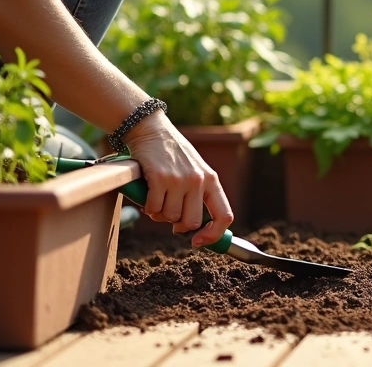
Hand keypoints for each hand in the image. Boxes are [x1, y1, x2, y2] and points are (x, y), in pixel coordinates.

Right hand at [123, 112, 232, 246]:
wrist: (151, 130)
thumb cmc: (173, 154)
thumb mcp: (195, 170)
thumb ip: (199, 194)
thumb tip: (197, 229)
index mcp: (211, 180)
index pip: (224, 216)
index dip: (213, 235)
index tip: (198, 241)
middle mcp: (198, 180)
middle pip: (192, 222)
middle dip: (178, 225)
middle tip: (170, 216)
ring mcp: (179, 179)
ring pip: (170, 217)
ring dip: (160, 215)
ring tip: (157, 200)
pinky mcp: (159, 178)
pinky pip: (154, 209)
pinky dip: (148, 207)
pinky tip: (147, 195)